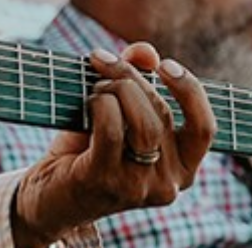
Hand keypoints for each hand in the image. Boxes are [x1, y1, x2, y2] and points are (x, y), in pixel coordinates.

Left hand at [11, 43, 213, 247]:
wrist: (47, 198)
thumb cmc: (87, 151)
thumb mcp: (117, 113)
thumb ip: (136, 80)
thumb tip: (146, 53)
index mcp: (182, 169)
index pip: (205, 128)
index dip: (190, 91)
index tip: (165, 66)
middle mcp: (168, 184)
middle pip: (163, 113)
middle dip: (131, 77)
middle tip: (103, 62)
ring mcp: (138, 188)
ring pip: (144, 122)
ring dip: (116, 90)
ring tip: (96, 88)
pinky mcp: (105, 182)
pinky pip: (112, 130)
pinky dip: (100, 105)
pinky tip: (88, 102)